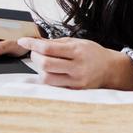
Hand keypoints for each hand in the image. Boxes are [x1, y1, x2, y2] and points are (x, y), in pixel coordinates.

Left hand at [17, 37, 132, 89]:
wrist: (110, 69)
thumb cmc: (92, 53)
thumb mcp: (77, 42)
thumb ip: (57, 43)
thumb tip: (36, 42)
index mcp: (77, 50)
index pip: (48, 48)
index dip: (32, 44)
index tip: (22, 41)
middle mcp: (77, 66)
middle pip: (45, 64)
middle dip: (34, 57)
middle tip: (35, 52)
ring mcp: (76, 81)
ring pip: (47, 78)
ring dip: (39, 69)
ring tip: (43, 63)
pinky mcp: (74, 91)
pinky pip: (54, 86)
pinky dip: (48, 78)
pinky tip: (50, 72)